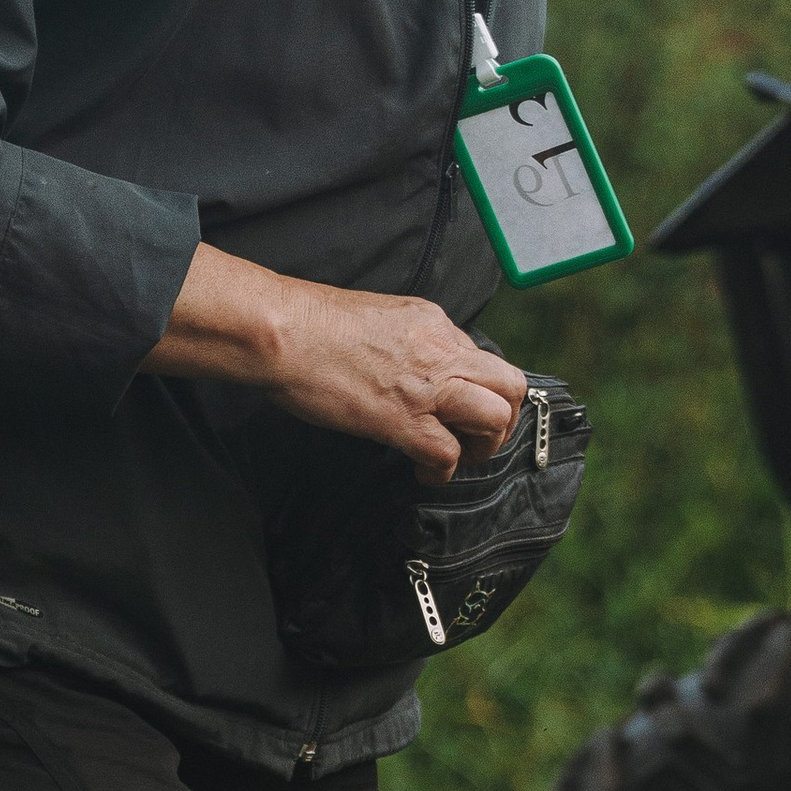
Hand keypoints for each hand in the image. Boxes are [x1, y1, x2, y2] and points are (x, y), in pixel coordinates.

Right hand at [146, 244, 525, 477]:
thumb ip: (404, 340)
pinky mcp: (402, 419)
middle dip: (503, 420)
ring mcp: (425, 385)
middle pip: (510, 385)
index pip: (482, 359)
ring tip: (457, 457)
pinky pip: (448, 454)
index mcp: (432, 322)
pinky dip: (442, 472)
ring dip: (484, 447)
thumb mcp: (376, 317)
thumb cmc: (309, 324)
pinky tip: (423, 473)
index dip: (476, 390)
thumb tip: (407, 367)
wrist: (280, 330)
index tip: (457, 408)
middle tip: (475, 437)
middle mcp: (440, 350)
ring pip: (495, 418)